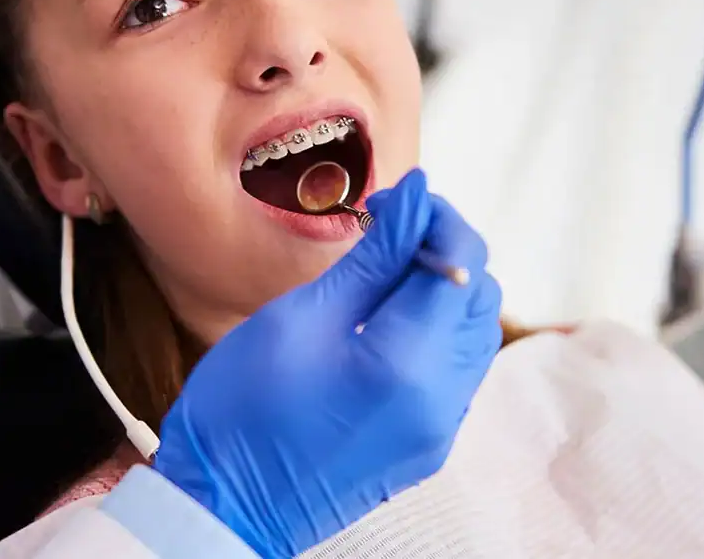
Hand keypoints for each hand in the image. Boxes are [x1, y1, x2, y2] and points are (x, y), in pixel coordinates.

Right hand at [153, 169, 502, 557]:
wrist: (224, 505)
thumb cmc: (243, 406)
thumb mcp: (303, 317)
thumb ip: (374, 257)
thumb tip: (417, 199)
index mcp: (409, 362)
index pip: (462, 261)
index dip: (436, 216)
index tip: (394, 201)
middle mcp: (443, 398)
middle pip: (479, 293)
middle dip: (442, 248)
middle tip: (387, 233)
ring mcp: (440, 426)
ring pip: (474, 330)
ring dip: (443, 288)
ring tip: (386, 275)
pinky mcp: (429, 441)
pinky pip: (458, 368)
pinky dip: (437, 329)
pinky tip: (390, 320)